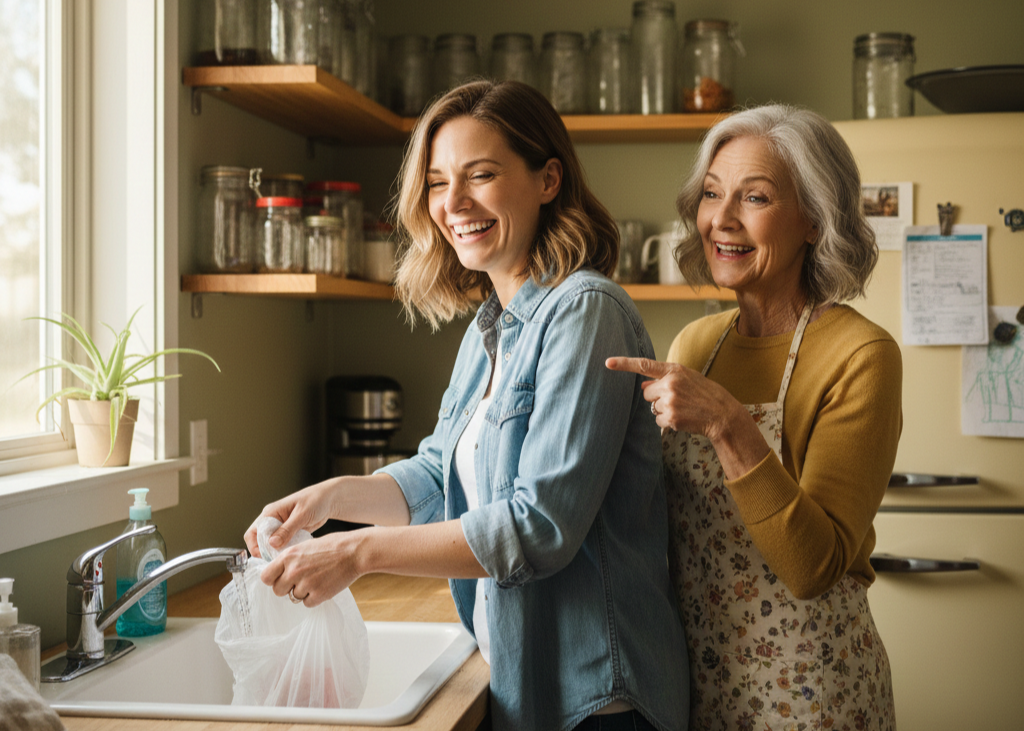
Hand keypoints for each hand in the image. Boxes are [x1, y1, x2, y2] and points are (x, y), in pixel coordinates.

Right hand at [244, 481, 336, 558]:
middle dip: (265, 552)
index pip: (253, 532)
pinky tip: (293, 554)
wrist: (330, 500)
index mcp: (271, 512)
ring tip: (285, 559)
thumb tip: (272, 543)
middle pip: (259, 540)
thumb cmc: (316, 500)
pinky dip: (285, 551)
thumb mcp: (302, 515)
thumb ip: (287, 529)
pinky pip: (282, 545)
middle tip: (277, 560)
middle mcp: (273, 520)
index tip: (266, 556)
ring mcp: (281, 527)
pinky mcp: (289, 533)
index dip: (255, 546)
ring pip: (271, 545)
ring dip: (276, 552)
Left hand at [260, 530, 364, 607]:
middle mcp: (294, 571)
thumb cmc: (332, 546)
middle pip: (277, 590)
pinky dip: (314, 598)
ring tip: (317, 579)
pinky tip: (323, 585)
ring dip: (303, 592)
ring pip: (294, 597)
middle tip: (299, 581)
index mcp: (288, 556)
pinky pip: (307, 603)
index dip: (272, 579)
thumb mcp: (305, 545)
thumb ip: (290, 558)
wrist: (354, 552)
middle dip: (286, 587)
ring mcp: (306, 584)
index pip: (265, 577)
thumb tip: (279, 571)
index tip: (279, 578)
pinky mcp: (318, 595)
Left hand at [605, 356, 771, 478]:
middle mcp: (670, 383)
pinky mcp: (671, 417)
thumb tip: (642, 387)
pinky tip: (683, 418)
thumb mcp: (688, 379)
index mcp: (675, 370)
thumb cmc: (705, 395)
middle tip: (677, 400)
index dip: (624, 364)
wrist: (722, 414)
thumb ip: (665, 379)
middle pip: (646, 393)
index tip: (607, 363)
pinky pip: (658, 420)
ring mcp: (670, 401)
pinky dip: (667, 421)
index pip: (644, 365)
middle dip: (657, 398)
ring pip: (653, 408)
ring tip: (684, 409)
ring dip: (664, 410)